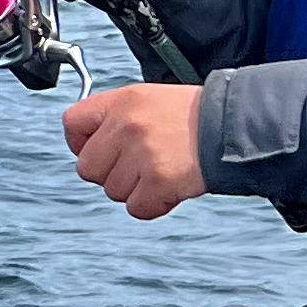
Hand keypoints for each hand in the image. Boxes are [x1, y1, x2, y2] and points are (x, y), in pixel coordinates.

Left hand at [63, 83, 206, 219]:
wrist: (234, 125)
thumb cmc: (194, 116)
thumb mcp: (149, 99)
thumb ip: (116, 118)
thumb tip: (87, 146)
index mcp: (121, 101)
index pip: (72, 123)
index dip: (80, 143)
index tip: (100, 150)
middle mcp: (126, 125)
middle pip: (87, 168)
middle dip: (110, 173)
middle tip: (139, 167)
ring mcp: (141, 153)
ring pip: (112, 191)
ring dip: (136, 189)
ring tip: (162, 171)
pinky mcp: (158, 180)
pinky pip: (136, 208)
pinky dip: (154, 205)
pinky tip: (170, 188)